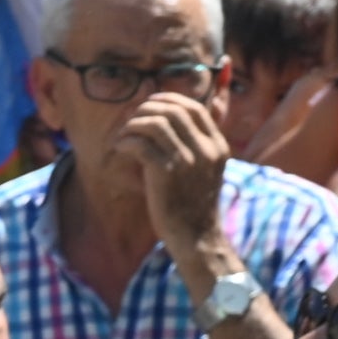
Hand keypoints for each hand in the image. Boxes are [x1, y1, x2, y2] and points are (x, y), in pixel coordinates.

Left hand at [109, 93, 232, 254]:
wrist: (196, 238)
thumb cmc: (195, 205)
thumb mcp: (207, 170)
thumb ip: (200, 143)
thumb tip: (187, 114)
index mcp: (217, 146)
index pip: (194, 108)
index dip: (170, 100)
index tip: (152, 104)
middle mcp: (205, 150)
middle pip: (174, 111)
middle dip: (148, 109)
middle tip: (132, 119)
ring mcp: (187, 161)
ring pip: (156, 123)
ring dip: (134, 124)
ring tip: (124, 134)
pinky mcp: (166, 173)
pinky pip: (141, 144)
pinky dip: (126, 141)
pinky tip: (120, 147)